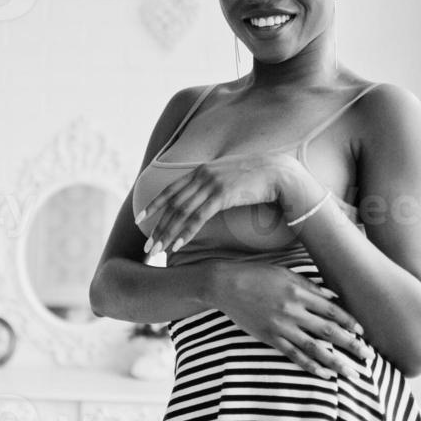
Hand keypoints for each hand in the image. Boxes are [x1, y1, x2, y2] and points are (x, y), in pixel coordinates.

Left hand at [137, 152, 309, 256]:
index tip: (140, 218)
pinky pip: (198, 216)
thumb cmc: (257, 178)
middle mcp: (203, 175)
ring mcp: (212, 184)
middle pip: (172, 204)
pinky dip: (186, 231)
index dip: (154, 204)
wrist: (280, 173)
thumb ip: (214, 185)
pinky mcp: (222, 195)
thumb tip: (205, 197)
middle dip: (157, 226)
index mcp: (202, 170)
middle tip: (147, 246)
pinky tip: (177, 244)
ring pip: (181, 212)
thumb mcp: (229, 177)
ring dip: (167, 233)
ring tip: (157, 250)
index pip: (171, 189)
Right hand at [210, 260, 374, 379]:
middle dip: (351, 344)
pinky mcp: (269, 338)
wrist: (225, 285)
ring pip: (314, 348)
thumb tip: (335, 298)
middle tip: (369, 356)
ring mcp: (281, 326)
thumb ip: (310, 287)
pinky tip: (323, 374)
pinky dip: (310, 366)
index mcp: (299, 292)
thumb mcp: (285, 273)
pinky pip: (293, 355)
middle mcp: (293, 311)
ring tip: (351, 373)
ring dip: (335, 361)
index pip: (332, 310)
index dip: (350, 322)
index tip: (363, 332)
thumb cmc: (256, 274)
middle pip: (328, 331)